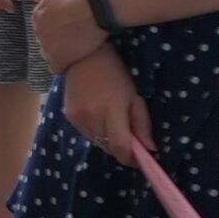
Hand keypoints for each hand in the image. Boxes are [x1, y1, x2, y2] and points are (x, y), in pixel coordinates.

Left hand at [31, 0, 105, 69]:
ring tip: (74, 51)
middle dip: (56, 42)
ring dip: (58, 54)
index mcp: (37, 16)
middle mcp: (38, 31)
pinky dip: (63, 66)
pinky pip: (56, 67)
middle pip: (44, 41)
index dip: (55, 29)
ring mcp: (47, 45)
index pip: (41, 27)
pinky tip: (72, 62)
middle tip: (72, 40)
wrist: (95, 8)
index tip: (67, 29)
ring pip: (49, 55)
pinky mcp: (58, 58)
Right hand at [59, 45, 152, 164]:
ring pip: (97, 142)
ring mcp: (77, 118)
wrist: (83, 57)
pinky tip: (97, 115)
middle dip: (120, 148)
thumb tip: (150, 149)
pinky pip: (86, 133)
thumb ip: (142, 124)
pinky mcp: (68, 116)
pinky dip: (95, 131)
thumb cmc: (116, 74)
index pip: (120, 148)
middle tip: (129, 138)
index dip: (131, 159)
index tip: (140, 160)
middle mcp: (92, 119)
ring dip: (107, 139)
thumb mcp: (135, 97)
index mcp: (111, 112)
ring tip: (111, 122)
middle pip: (108, 148)